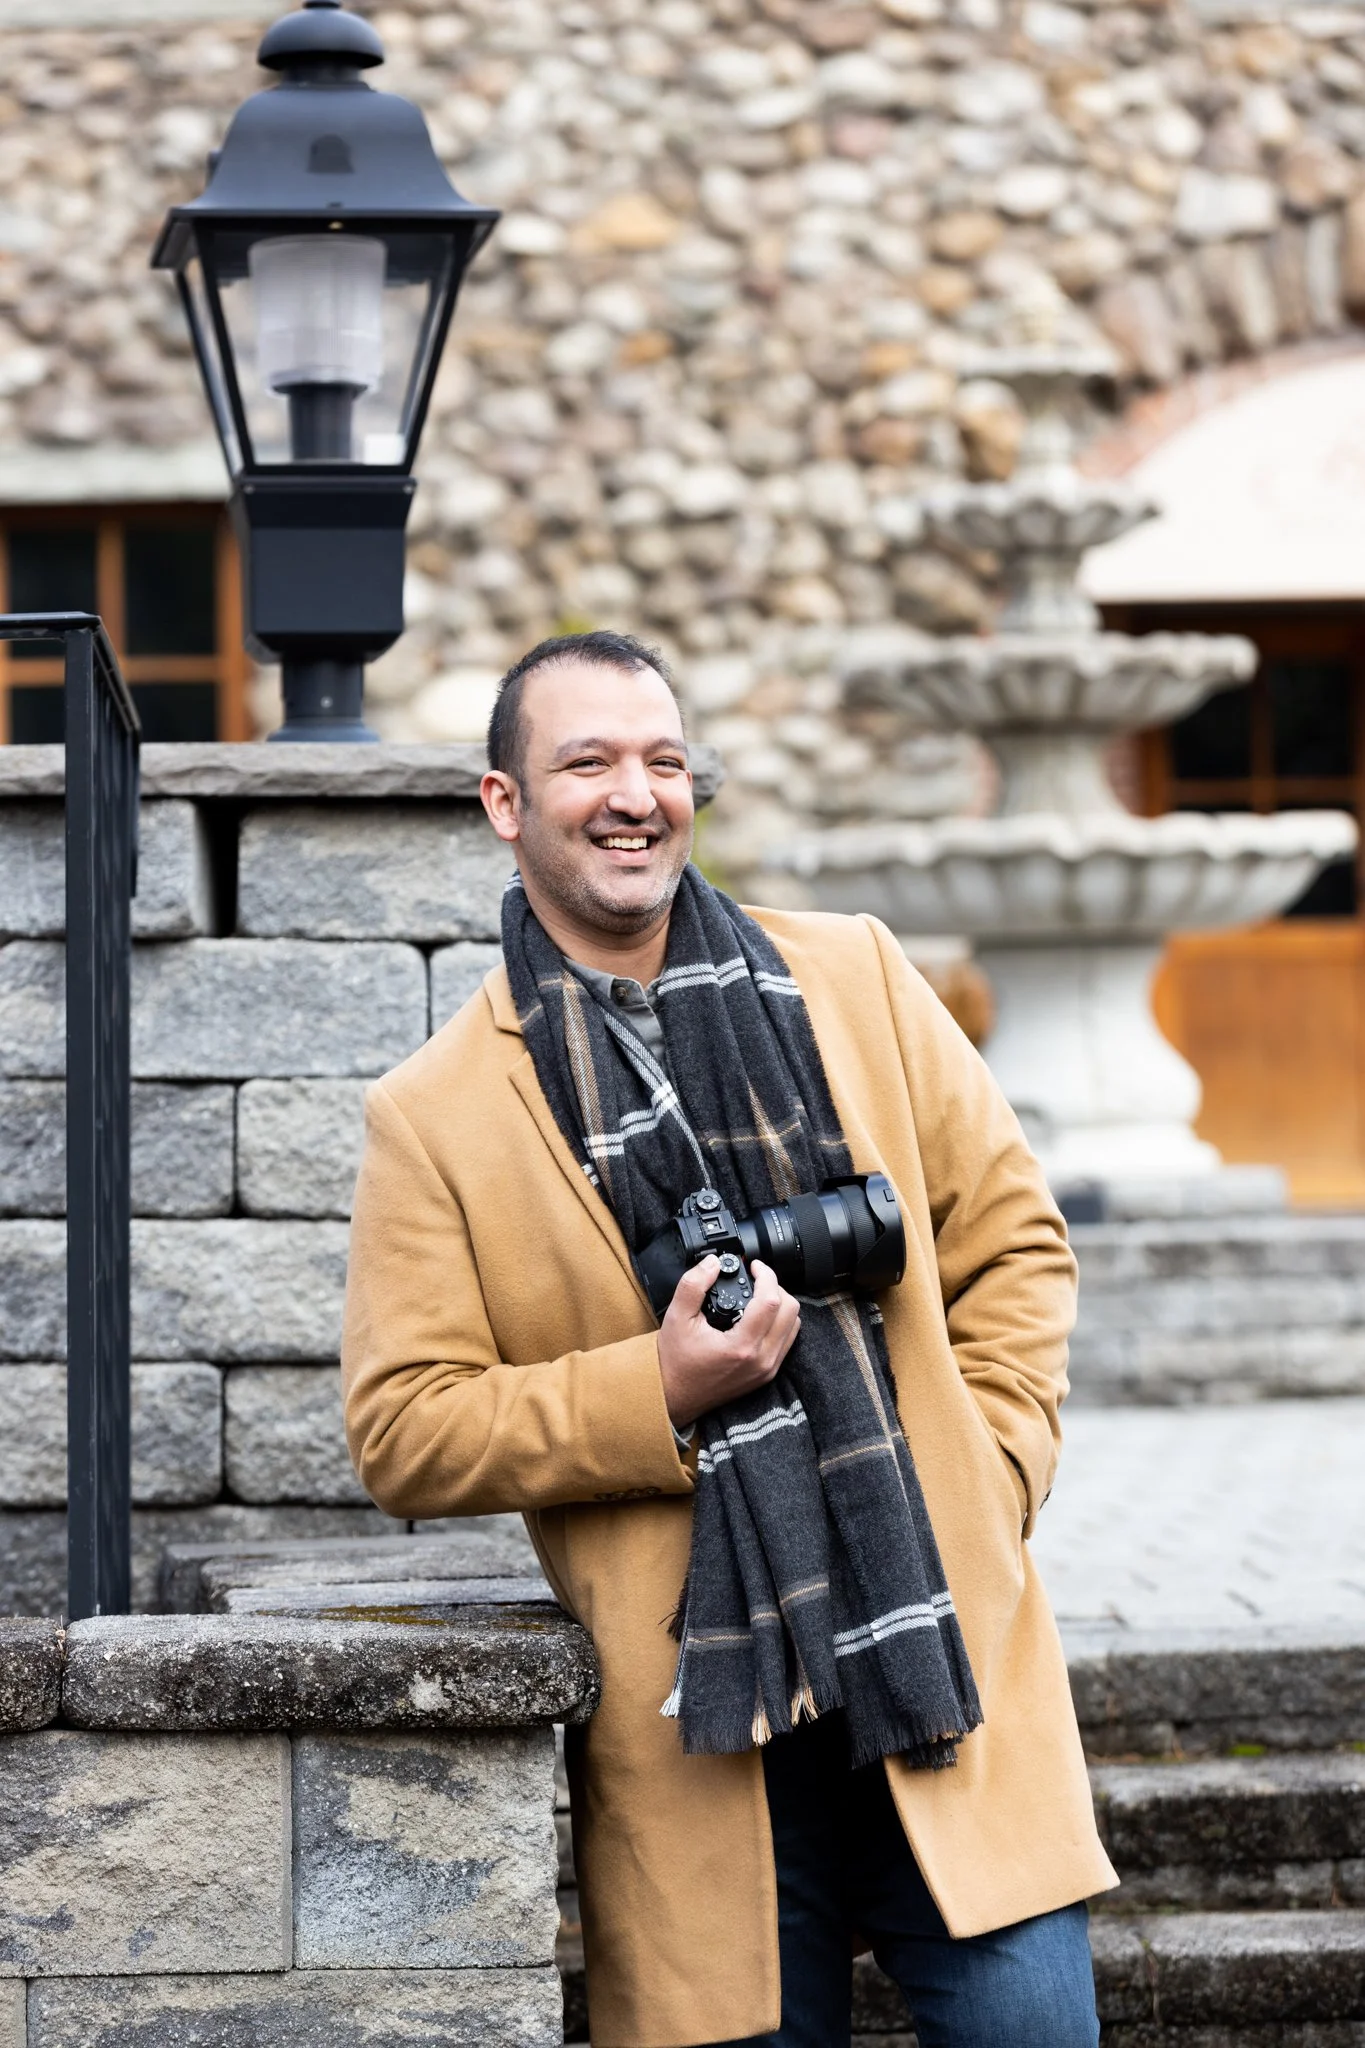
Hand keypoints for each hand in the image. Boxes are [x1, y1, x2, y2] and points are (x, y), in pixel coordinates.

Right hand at [657, 1258, 800, 1431]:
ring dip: (780, 1305)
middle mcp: (761, 1359)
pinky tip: (758, 1317)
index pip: (771, 1301)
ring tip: (757, 1297)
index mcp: (741, 1346)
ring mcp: (767, 1368)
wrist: (674, 1396)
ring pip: (793, 1325)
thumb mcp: (677, 1317)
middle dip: (775, 1287)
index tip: (754, 1266)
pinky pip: (787, 1340)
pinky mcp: (767, 1374)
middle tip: (755, 1281)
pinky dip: (779, 1323)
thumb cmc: (675, 1362)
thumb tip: (712, 1263)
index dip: (766, 1275)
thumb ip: (694, 1285)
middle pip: (790, 1310)